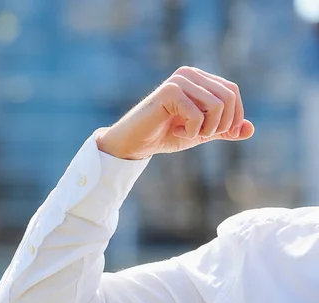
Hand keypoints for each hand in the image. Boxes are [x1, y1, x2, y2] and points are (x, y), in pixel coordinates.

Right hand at [96, 66, 254, 159]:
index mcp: (199, 78)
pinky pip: (197, 114)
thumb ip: (224, 130)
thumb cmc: (166, 135)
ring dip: (207, 128)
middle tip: (203, 136)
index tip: (223, 134)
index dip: (235, 116)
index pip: (232, 91)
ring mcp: (179, 80)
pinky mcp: (169, 91)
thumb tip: (251, 129)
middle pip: (228, 97)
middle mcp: (189, 74)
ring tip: (190, 134)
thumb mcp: (202, 133)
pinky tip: (176, 131)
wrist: (135, 143)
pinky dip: (192, 131)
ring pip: (217, 105)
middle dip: (222, 124)